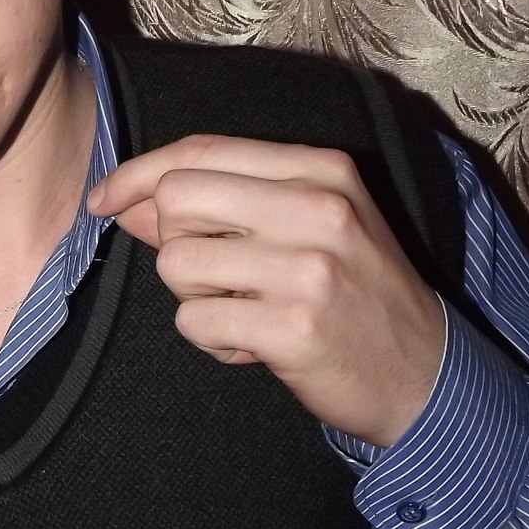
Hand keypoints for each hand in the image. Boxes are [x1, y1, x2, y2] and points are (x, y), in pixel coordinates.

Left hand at [88, 135, 445, 446]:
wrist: (423, 377)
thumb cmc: (357, 296)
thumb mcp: (308, 228)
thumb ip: (223, 204)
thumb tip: (128, 199)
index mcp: (321, 170)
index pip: (201, 151)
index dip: (138, 173)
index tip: (104, 200)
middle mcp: (317, 208)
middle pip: (176, 199)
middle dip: (173, 242)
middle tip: (218, 276)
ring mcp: (306, 268)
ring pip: (176, 264)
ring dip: (196, 298)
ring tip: (247, 313)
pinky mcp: (292, 327)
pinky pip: (193, 321)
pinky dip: (212, 341)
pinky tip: (254, 346)